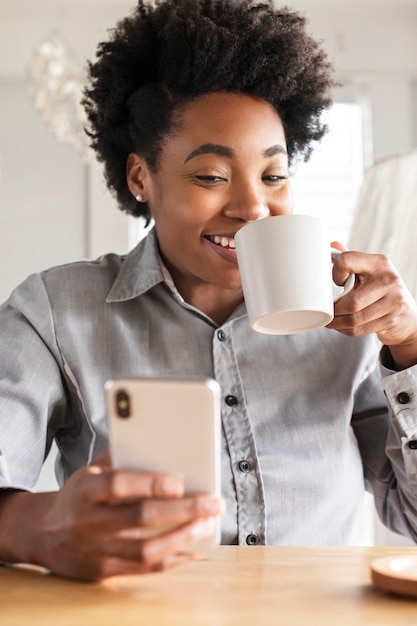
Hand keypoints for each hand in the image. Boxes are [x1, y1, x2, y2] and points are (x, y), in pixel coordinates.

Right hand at [30, 452, 221, 580]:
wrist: (42, 533)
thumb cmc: (78, 495)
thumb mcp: (90, 470)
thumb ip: (122, 459)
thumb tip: (164, 448)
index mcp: (84, 490)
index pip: (117, 486)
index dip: (149, 484)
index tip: (179, 482)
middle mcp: (88, 522)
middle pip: (139, 518)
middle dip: (182, 511)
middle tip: (213, 503)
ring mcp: (95, 551)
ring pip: (145, 550)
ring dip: (182, 537)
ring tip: (208, 524)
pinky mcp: (102, 572)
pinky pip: (143, 569)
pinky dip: (172, 559)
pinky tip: (193, 548)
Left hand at [327, 243, 416, 369]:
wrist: (405, 313)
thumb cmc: (380, 289)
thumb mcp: (368, 271)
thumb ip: (350, 260)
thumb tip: (331, 246)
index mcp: (378, 262)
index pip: (346, 262)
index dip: (335, 274)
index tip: (335, 282)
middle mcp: (388, 280)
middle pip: (351, 301)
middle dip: (334, 309)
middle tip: (327, 310)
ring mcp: (393, 302)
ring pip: (354, 318)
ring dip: (337, 322)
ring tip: (331, 320)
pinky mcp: (391, 320)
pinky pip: (360, 329)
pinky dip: (345, 330)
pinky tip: (342, 326)